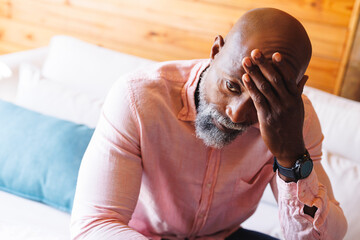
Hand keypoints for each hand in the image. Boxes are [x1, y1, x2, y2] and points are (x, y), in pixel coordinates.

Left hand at [242, 49, 307, 167]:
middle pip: (274, 79)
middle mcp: (287, 102)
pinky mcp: (267, 117)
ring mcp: (277, 110)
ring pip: (265, 88)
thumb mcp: (298, 107)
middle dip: (263, 65)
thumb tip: (305, 75)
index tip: (274, 53)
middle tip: (254, 52)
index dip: (281, 65)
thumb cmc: (292, 125)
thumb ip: (298, 91)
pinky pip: (258, 99)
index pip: (288, 78)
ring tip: (246, 61)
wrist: (289, 147)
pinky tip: (245, 78)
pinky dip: (251, 87)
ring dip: (254, 73)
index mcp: (295, 98)